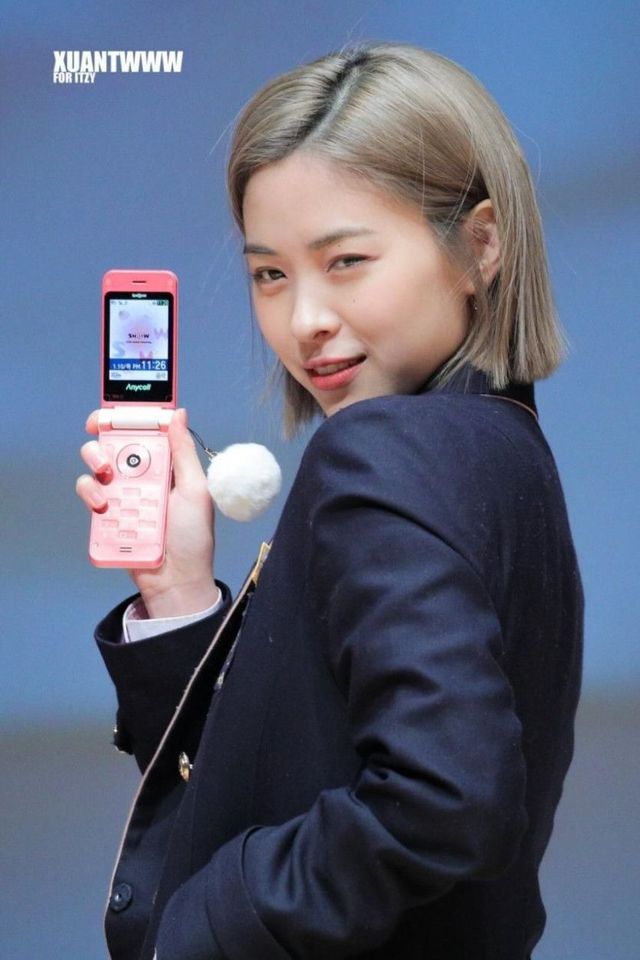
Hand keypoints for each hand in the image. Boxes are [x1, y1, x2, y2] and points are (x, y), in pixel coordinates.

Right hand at [77, 409, 219, 617]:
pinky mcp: (107, 515)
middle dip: (103, 439)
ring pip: (96, 466)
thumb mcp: (195, 490)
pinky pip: (90, 493)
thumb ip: (183, 452)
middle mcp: (142, 476)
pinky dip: (90, 493)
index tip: (109, 411)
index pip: (143, 432)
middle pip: (113, 443)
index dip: (125, 417)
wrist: (175, 581)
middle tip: (105, 449)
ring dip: (95, 464)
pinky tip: (103, 504)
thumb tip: (178, 413)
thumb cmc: (192, 537)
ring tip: (106, 477)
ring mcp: (123, 494)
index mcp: (166, 465)